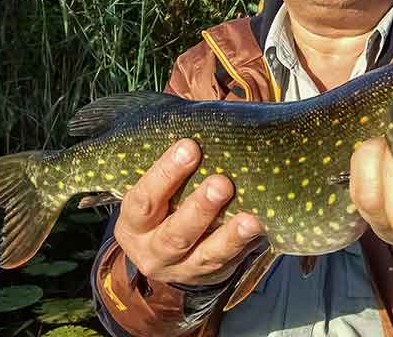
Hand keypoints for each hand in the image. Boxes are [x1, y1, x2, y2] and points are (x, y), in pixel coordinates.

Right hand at [115, 139, 262, 285]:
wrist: (163, 253)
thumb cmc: (162, 203)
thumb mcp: (153, 188)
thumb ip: (170, 162)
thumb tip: (198, 117)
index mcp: (133, 222)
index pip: (143, 199)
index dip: (164, 174)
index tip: (189, 146)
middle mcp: (152, 249)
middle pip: (174, 233)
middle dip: (199, 208)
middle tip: (222, 183)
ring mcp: (180, 267)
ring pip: (204, 255)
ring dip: (228, 236)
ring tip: (249, 219)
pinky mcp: (206, 275)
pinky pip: (226, 263)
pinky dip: (243, 246)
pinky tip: (259, 227)